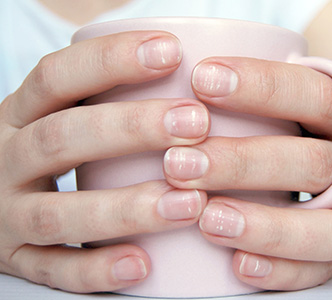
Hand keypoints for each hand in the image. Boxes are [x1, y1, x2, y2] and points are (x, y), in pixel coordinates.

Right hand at [0, 31, 209, 291]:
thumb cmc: (48, 148)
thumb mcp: (61, 115)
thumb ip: (104, 100)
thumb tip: (183, 73)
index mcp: (18, 115)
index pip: (56, 77)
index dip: (111, 60)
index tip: (172, 51)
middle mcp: (5, 160)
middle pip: (61, 139)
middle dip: (131, 129)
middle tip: (196, 124)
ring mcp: (6, 214)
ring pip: (57, 214)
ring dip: (125, 208)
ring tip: (190, 203)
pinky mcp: (17, 259)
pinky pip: (53, 270)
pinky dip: (96, 270)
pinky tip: (143, 265)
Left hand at [163, 56, 331, 289]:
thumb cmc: (321, 136)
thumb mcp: (309, 104)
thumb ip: (268, 92)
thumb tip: (190, 74)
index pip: (312, 93)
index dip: (260, 85)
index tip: (201, 79)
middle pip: (311, 163)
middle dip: (242, 163)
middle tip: (178, 163)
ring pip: (327, 227)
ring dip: (264, 225)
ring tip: (206, 219)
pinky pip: (322, 269)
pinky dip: (281, 270)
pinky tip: (238, 265)